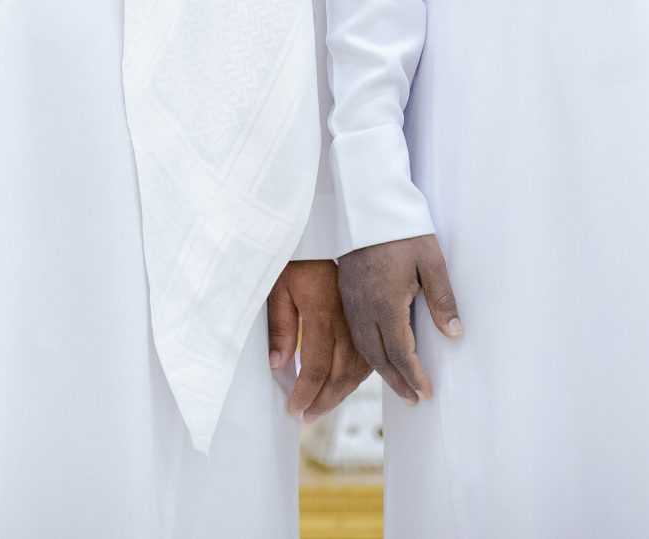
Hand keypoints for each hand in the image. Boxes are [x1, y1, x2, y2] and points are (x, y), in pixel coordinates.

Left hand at [266, 259, 370, 418]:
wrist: (327, 231)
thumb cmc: (297, 258)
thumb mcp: (279, 286)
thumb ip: (280, 326)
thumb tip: (280, 365)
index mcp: (323, 313)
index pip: (315, 367)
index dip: (305, 394)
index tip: (293, 411)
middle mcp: (347, 321)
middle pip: (341, 375)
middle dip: (324, 401)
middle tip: (307, 418)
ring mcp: (362, 320)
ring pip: (358, 370)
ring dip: (341, 393)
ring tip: (321, 408)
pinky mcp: (369, 317)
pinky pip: (368, 357)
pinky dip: (356, 377)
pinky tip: (343, 386)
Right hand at [337, 234, 460, 405]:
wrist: (366, 205)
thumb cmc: (402, 231)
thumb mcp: (430, 261)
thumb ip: (442, 299)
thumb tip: (454, 334)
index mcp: (386, 303)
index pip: (400, 352)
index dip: (413, 375)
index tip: (425, 393)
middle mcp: (364, 308)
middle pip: (378, 356)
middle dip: (396, 381)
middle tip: (413, 400)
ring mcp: (351, 301)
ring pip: (363, 347)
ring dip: (380, 370)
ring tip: (397, 384)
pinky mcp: (345, 292)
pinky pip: (354, 333)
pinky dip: (366, 352)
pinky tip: (376, 356)